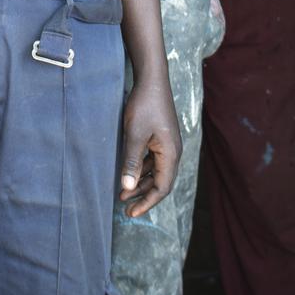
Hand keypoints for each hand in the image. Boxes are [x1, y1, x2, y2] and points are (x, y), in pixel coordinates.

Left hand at [117, 78, 179, 218]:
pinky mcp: (160, 138)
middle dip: (142, 196)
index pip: (162, 188)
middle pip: (160, 182)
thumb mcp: (134, 135)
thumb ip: (131, 162)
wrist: (151, 80)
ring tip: (122, 193)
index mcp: (171, 154)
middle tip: (125, 208)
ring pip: (155, 172)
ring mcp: (167, 145)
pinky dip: (140, 169)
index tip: (132, 213)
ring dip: (140, 183)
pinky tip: (128, 173)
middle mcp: (173, 152)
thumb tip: (127, 188)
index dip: (147, 203)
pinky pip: (152, 160)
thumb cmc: (144, 105)